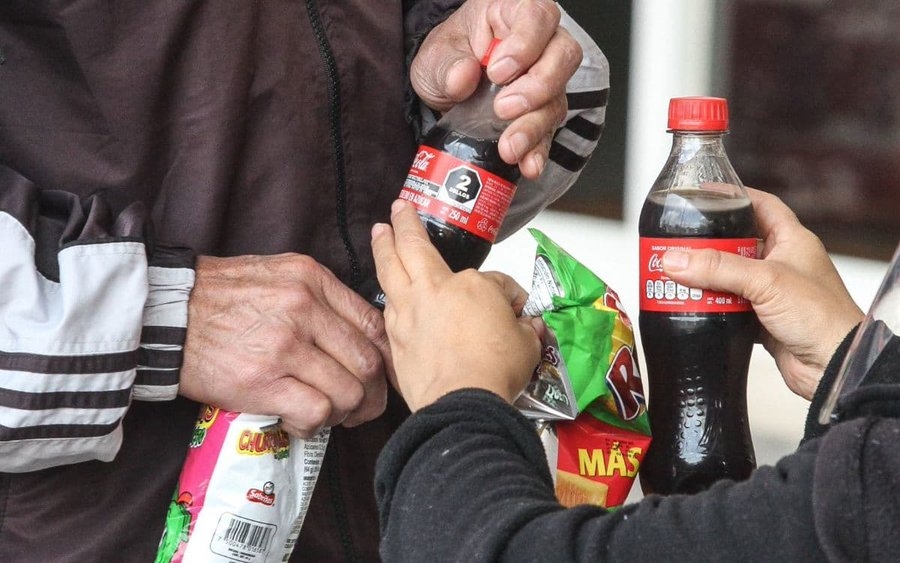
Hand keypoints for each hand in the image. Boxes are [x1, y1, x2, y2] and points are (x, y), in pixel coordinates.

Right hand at [179, 254, 390, 435]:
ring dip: (344, 413)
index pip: (373, 324)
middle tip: (361, 408)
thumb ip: (319, 298)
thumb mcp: (278, 275)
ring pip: (348, 391)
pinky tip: (298, 421)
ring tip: (326, 415)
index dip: (386, 358)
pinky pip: (315, 411)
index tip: (382, 377)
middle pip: (367, 362)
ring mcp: (284, 345)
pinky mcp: (261, 381)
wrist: (164, 312)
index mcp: (312, 280)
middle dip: (372, 395)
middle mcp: (304, 308)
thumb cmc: (220, 297)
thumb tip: (356, 335)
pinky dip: (314, 425)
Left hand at [371, 200, 543, 410]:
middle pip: (411, 246)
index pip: (493, 280)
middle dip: (403, 223)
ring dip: (383, 250)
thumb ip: (525, 328)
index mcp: (471, 285)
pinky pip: (387, 310)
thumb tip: (527, 326)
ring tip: (379, 237)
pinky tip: (388, 295)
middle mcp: (433, 291)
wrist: (462, 404)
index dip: (509, 294)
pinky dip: (388, 297)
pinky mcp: (395, 340)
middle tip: (398, 208)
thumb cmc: (494, 371)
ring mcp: (408, 314)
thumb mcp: (527, 343)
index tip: (515, 310)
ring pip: (388, 272)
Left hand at [411, 0, 580, 178]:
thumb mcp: (435, 56)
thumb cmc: (448, 58)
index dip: (525, 44)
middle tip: (504, 108)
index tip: (497, 71)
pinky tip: (528, 164)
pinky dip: (538, 151)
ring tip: (510, 146)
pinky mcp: (542, 113)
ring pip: (557, 98)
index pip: (537, 16)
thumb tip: (462, 77)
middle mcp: (540, 43)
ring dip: (534, 126)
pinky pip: (549, 132)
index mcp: (513, 13)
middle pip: (562, 56)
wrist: (446, 88)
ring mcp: (546, 80)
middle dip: (537, 87)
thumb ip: (446, 65)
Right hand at [661, 188, 863, 399]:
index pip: (762, 205)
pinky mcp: (761, 319)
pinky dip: (711, 306)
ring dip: (706, 278)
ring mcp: (771, 292)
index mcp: (792, 241)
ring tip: (678, 273)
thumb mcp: (765, 281)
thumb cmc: (821, 317)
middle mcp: (782, 264)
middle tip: (680, 241)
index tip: (706, 194)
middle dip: (709, 243)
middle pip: (737, 243)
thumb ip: (718, 268)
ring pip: (730, 277)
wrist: (833, 366)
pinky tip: (692, 304)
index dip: (736, 196)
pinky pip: (728, 306)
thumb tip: (676, 259)